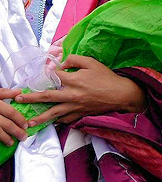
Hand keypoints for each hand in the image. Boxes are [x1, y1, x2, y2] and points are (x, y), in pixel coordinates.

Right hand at [0, 88, 27, 145]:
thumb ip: (6, 93)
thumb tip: (20, 92)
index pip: (11, 113)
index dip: (20, 119)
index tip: (26, 125)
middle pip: (6, 124)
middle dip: (16, 131)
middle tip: (23, 137)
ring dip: (6, 138)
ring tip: (12, 142)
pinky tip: (0, 142)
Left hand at [15, 55, 146, 126]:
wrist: (121, 94)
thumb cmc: (107, 77)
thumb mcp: (92, 62)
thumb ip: (75, 59)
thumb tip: (61, 64)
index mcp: (75, 80)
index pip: (54, 76)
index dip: (47, 73)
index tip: (42, 73)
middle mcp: (72, 94)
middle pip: (47, 96)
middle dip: (32, 97)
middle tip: (19, 99)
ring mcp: (76, 106)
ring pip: (54, 112)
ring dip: (40, 117)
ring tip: (29, 122)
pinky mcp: (81, 113)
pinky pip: (66, 119)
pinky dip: (58, 121)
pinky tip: (52, 122)